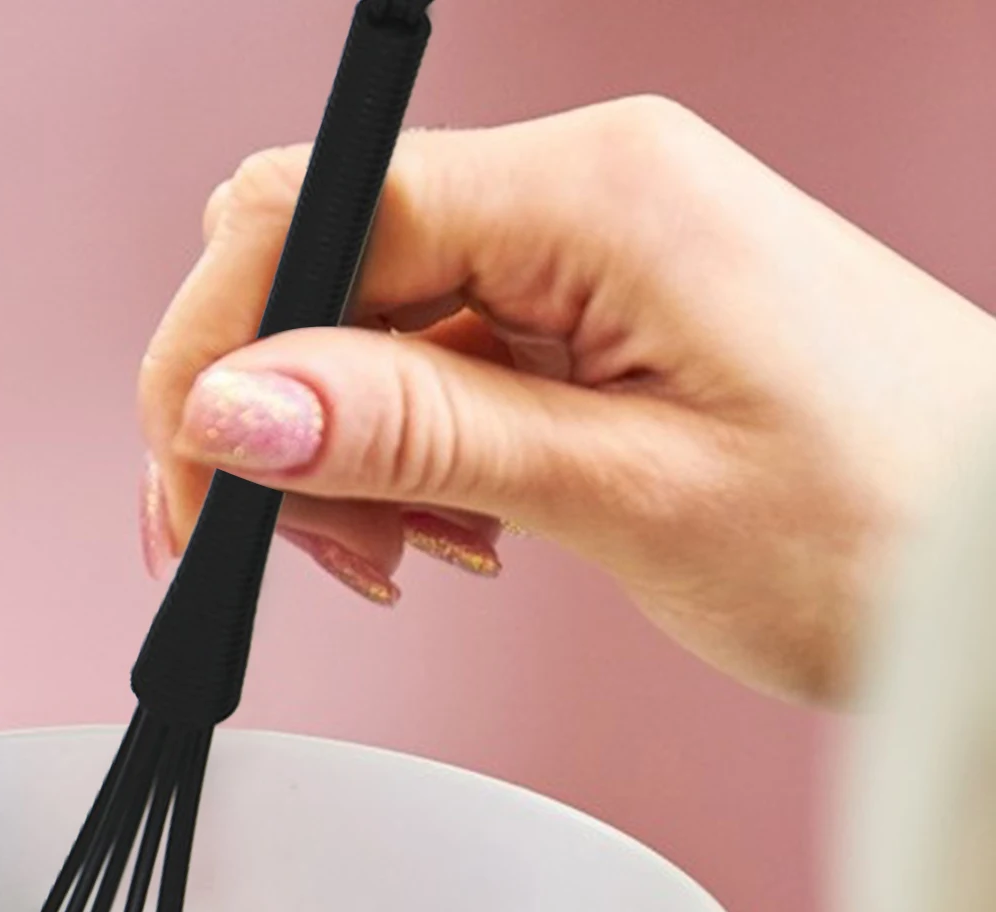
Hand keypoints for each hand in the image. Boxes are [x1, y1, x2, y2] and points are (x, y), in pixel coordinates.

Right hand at [138, 96, 995, 700]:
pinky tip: (449, 530)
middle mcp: (584, 191)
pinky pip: (441, 364)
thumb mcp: (626, 494)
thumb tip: (234, 402)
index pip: (314, 219)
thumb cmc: (886, 524)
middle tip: (307, 540)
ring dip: (340, 447)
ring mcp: (589, 251)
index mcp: (596, 192)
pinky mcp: (596, 314)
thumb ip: (416, 435)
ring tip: (401, 556)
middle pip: (323, 256)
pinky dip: (408, 456)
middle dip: (269, 405)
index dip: (218, 355)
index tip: (189, 487)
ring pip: (369, 322)